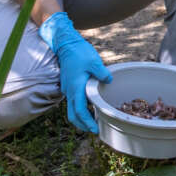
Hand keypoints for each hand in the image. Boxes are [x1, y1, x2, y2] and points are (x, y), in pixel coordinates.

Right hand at [39, 11, 111, 132]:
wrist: (66, 45)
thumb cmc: (80, 53)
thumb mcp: (94, 62)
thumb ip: (102, 73)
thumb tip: (109, 81)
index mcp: (76, 88)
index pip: (80, 111)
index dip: (87, 122)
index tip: (95, 129)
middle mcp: (69, 91)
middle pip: (73, 115)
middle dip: (82, 125)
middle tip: (95, 130)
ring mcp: (68, 89)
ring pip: (72, 109)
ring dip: (81, 117)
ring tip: (95, 121)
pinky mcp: (69, 86)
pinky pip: (74, 102)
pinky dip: (80, 109)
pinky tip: (91, 108)